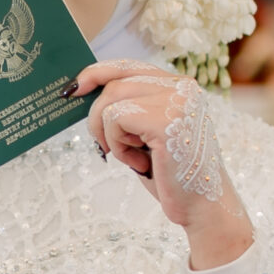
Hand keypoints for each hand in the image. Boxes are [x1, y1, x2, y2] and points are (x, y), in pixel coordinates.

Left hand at [74, 57, 253, 269]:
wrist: (200, 207)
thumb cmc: (171, 175)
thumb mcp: (146, 135)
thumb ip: (128, 109)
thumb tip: (82, 93)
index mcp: (180, 87)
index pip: (129, 66)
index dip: (96, 73)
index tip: (73, 89)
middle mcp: (182, 87)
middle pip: (114, 82)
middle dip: (96, 116)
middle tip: (104, 147)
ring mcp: (177, 101)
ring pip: (111, 99)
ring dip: (108, 134)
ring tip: (130, 157)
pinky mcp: (166, 119)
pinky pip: (116, 119)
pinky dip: (119, 145)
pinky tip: (139, 163)